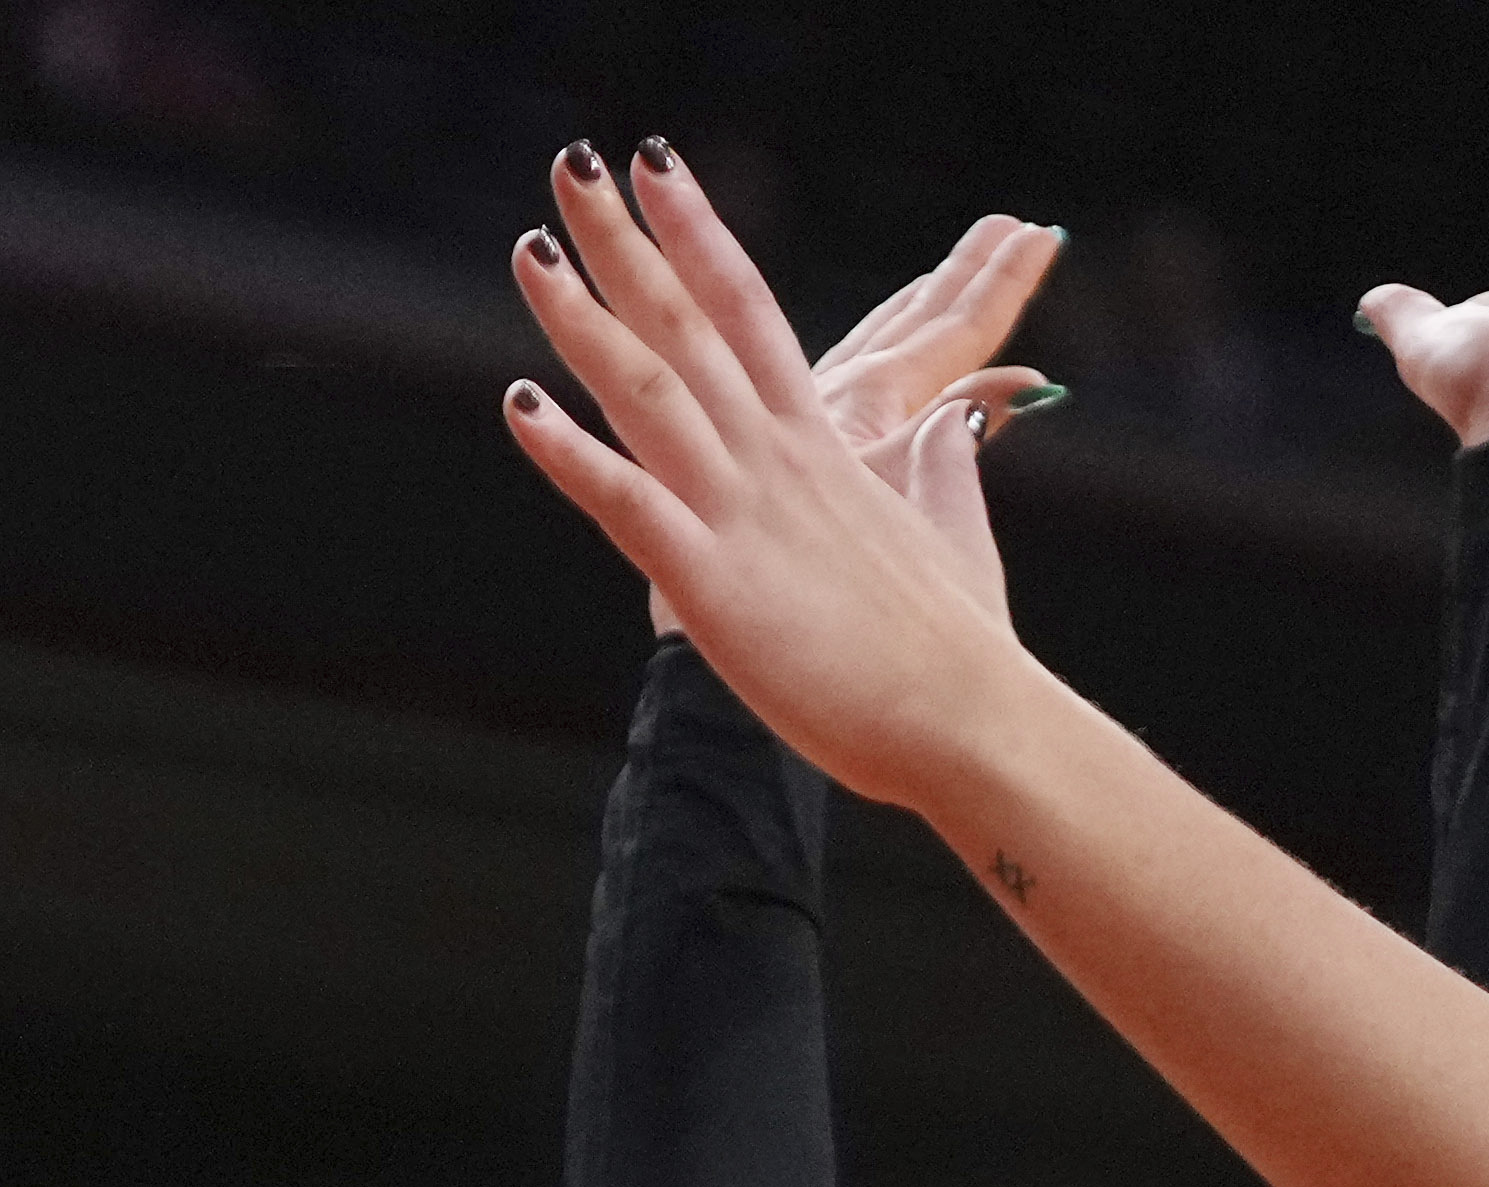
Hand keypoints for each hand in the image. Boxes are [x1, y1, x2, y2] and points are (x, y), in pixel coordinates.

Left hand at [510, 148, 1042, 811]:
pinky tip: (518, 407)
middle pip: (688, 324)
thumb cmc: (959, 643)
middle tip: (571, 165)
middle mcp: (776, 460)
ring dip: (580, 319)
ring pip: (649, 392)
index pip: (748, 311)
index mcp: (821, 445)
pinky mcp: (713, 586)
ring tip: (530, 249)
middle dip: (625, 240)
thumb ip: (947, 460)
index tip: (655, 166)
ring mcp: (742, 516)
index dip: (697, 235)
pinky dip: (570, 456)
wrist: (968, 719)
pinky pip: (627, 506)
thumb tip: (969, 414)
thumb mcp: (952, 524)